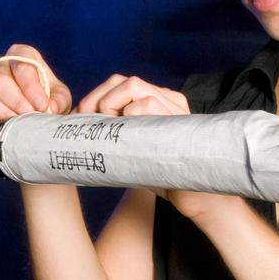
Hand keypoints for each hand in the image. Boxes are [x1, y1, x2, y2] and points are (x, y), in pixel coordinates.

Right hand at [0, 43, 72, 132]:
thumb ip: (58, 101)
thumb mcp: (60, 96)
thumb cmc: (49, 97)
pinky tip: (8, 127)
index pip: (21, 66)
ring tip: (21, 123)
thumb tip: (49, 109)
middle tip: (31, 115)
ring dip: (4, 113)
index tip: (42, 105)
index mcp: (22, 54)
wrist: (39, 111)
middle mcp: (0, 65)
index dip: (31, 87)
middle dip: (16, 101)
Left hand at [76, 75, 244, 222]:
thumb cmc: (165, 177)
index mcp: (160, 102)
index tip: (81, 117)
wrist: (197, 199)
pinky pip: (147, 104)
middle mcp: (169, 99)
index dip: (97, 96)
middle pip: (124, 81)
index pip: (121, 84)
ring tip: (108, 131)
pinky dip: (128, 116)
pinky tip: (125, 136)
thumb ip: (119, 135)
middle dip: (98, 98)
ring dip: (110, 105)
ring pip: (133, 86)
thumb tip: (83, 130)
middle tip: (88, 122)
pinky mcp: (178, 119)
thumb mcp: (137, 150)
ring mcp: (175, 107)